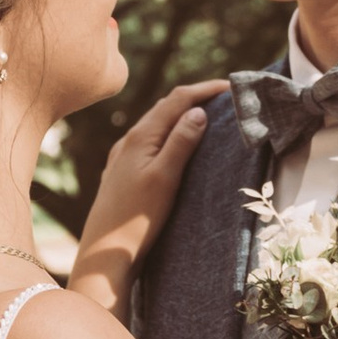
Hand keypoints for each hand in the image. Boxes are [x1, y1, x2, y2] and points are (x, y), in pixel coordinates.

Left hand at [68, 82, 225, 314]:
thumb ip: (181, 142)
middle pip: (166, 107)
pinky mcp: (122, 172)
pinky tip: (175, 145)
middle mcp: (129, 140)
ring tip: (206, 116)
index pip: (177, 100)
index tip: (232, 87)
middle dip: (195, 98)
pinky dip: (169, 133)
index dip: (205, 89)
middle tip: (225, 97)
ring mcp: (123, 156)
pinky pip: (150, 141)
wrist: (105, 252)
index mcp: (141, 136)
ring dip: (181, 115)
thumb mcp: (165, 177)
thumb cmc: (137, 218)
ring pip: (156, 124)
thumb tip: (198, 110)